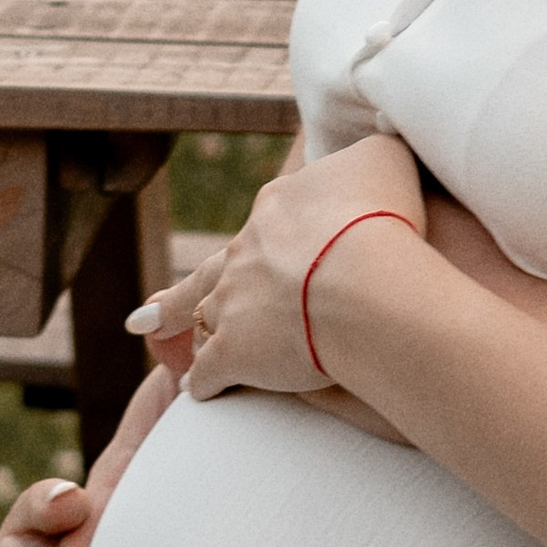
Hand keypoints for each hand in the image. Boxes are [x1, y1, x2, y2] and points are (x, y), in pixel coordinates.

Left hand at [184, 132, 426, 401]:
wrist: (364, 278)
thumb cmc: (382, 216)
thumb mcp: (386, 160)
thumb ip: (372, 157)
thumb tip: (371, 156)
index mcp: (280, 206)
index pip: (269, 220)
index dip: (267, 235)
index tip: (259, 247)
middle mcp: (246, 248)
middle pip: (218, 268)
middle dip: (194, 287)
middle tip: (160, 308)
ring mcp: (233, 300)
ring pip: (204, 315)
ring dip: (194, 331)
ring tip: (184, 351)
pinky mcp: (232, 352)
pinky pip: (209, 371)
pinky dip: (204, 381)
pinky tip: (200, 390)